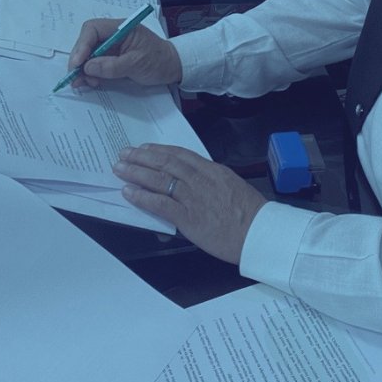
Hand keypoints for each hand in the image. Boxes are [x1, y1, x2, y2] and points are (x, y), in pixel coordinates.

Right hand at [67, 18, 181, 87]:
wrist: (173, 67)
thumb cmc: (158, 61)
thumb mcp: (137, 64)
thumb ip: (112, 66)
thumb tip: (88, 67)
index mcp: (120, 28)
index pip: (93, 29)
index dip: (81, 45)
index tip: (77, 63)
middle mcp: (112, 35)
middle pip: (87, 42)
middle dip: (79, 59)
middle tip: (75, 77)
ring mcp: (111, 47)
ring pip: (88, 54)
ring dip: (83, 68)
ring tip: (82, 83)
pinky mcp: (111, 58)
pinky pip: (95, 63)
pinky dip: (90, 73)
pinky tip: (90, 82)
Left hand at [113, 144, 266, 264]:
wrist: (260, 234)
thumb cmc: (251, 214)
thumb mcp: (232, 187)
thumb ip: (211, 182)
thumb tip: (193, 184)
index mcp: (212, 170)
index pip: (180, 154)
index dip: (159, 150)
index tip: (145, 148)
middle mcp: (200, 179)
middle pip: (165, 162)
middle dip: (141, 157)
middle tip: (124, 154)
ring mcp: (192, 197)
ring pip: (159, 179)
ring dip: (136, 172)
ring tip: (120, 168)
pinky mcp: (188, 217)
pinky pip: (160, 203)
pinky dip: (142, 197)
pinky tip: (129, 193)